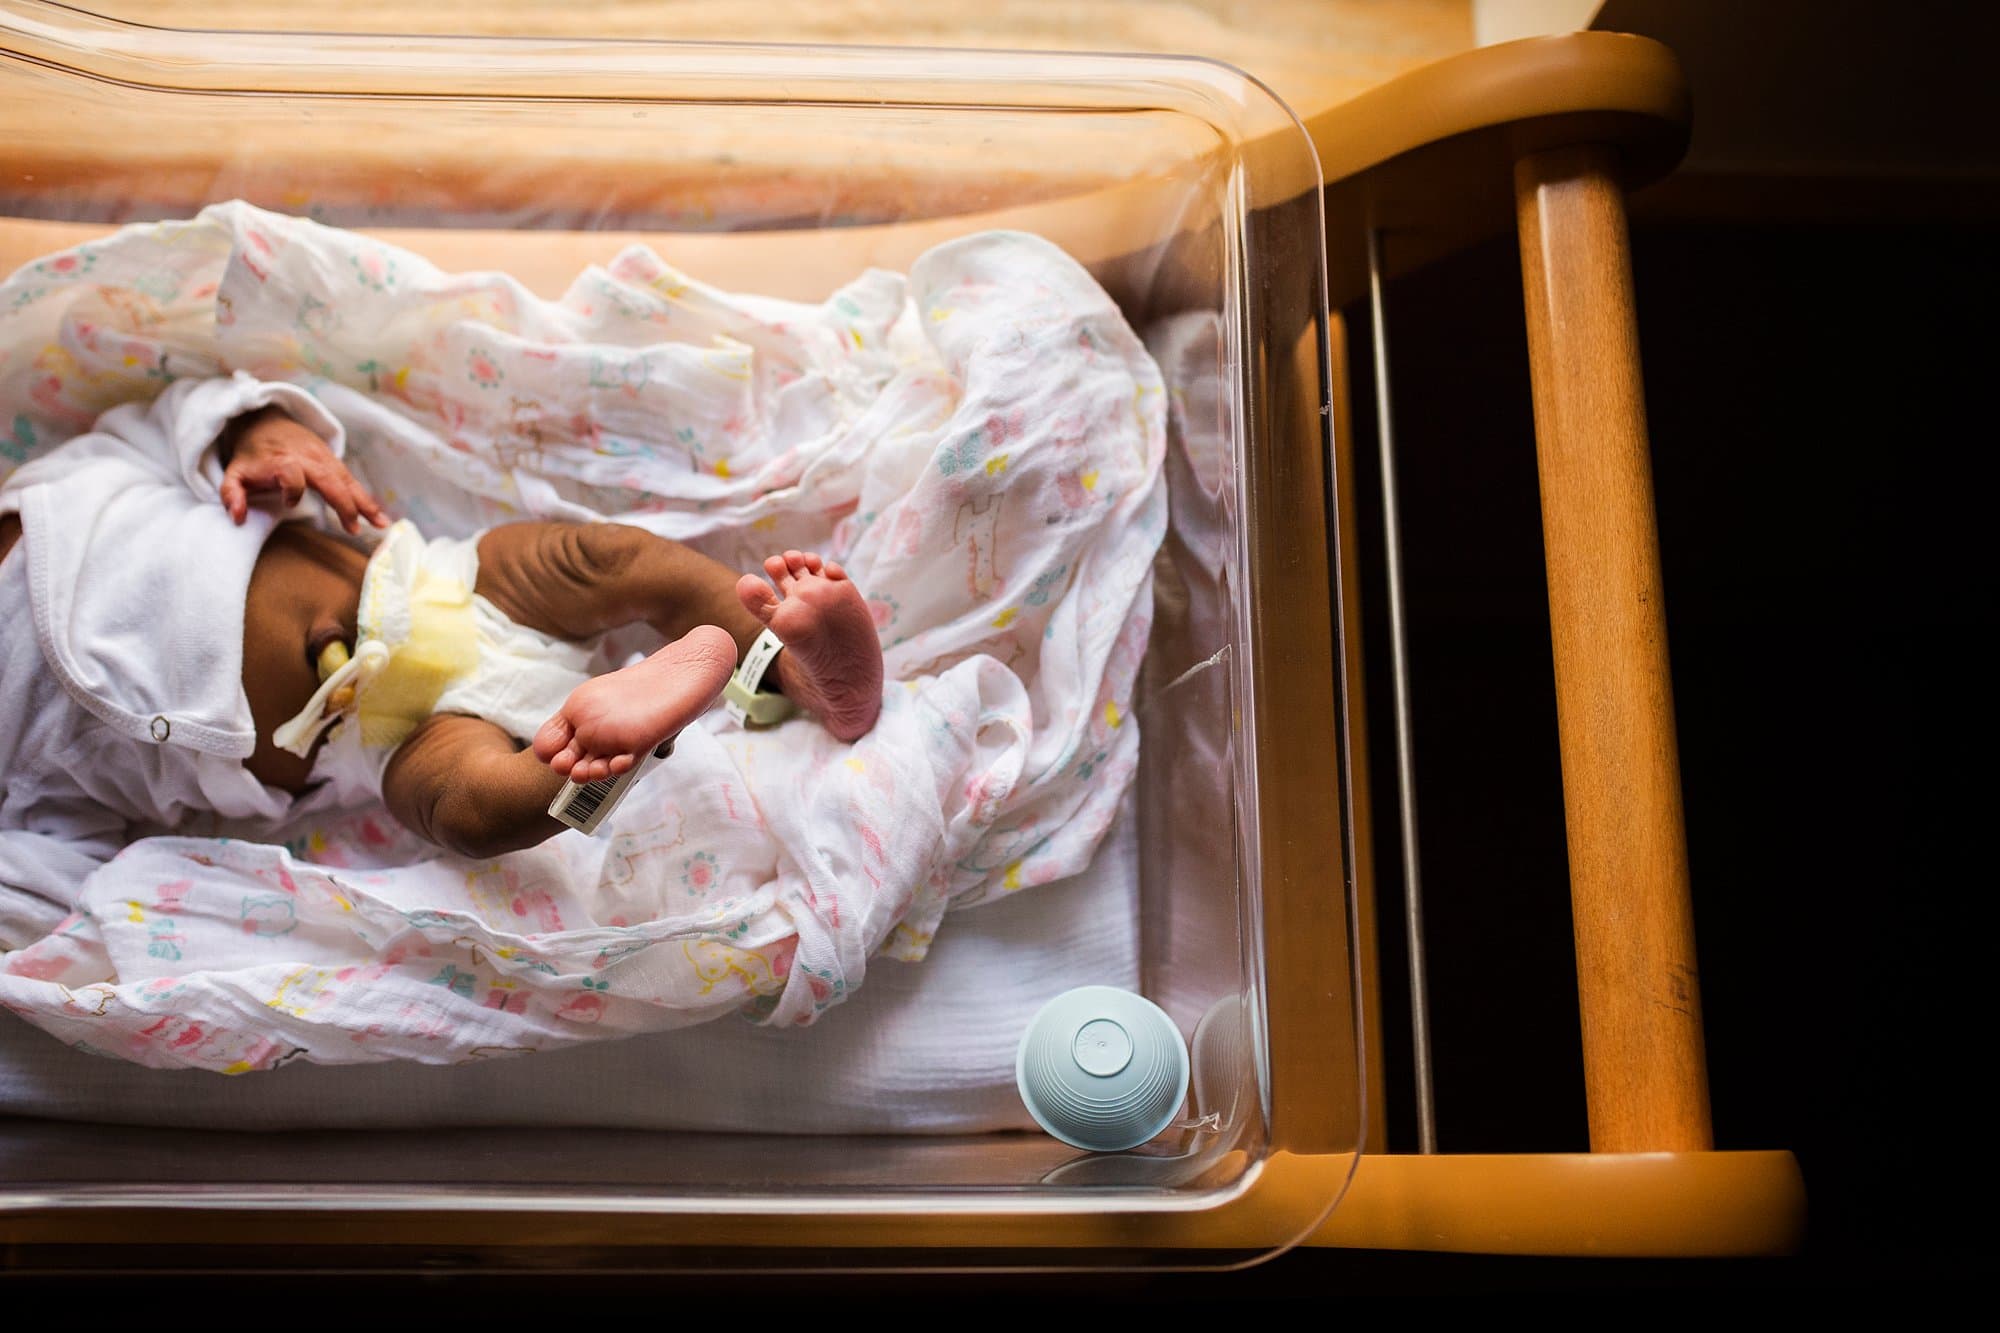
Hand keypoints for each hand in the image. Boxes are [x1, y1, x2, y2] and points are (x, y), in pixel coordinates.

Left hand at [218, 405, 389, 533]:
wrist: (268, 422)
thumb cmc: (252, 455)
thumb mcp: (234, 473)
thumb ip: (231, 494)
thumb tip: (236, 518)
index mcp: (282, 461)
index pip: (291, 474)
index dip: (291, 489)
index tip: (288, 504)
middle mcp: (308, 458)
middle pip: (330, 480)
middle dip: (343, 504)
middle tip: (354, 528)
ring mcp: (325, 460)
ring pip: (348, 481)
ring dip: (365, 503)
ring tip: (382, 524)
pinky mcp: (335, 463)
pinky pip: (353, 482)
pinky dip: (367, 499)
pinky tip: (380, 516)